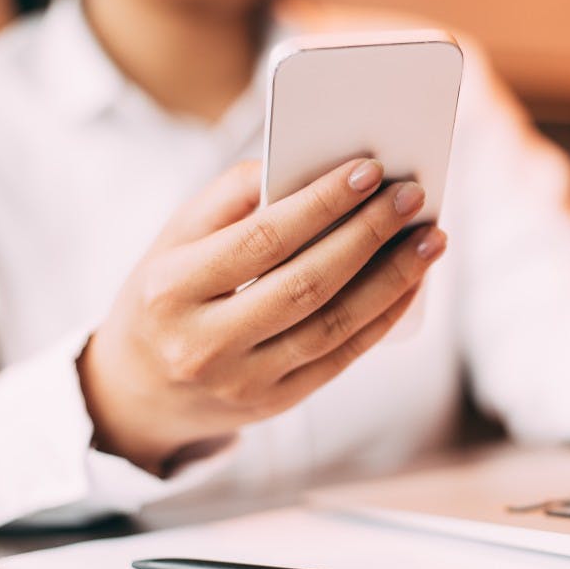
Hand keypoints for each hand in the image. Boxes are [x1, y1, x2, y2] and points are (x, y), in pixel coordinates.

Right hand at [78, 158, 445, 473]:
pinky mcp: (276, 403)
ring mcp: (244, 381)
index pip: (262, 240)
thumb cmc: (164, 297)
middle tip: (413, 197)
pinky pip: (342, 356)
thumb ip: (230, 199)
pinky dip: (384, 317)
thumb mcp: (172, 242)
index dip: (322, 204)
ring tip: (431, 238)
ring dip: (393, 279)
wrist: (138, 393)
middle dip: (369, 236)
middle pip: (308, 284)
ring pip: (335, 325)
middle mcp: (206, 343)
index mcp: (172, 289)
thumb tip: (306, 165)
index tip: (371, 169)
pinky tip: (412, 283)